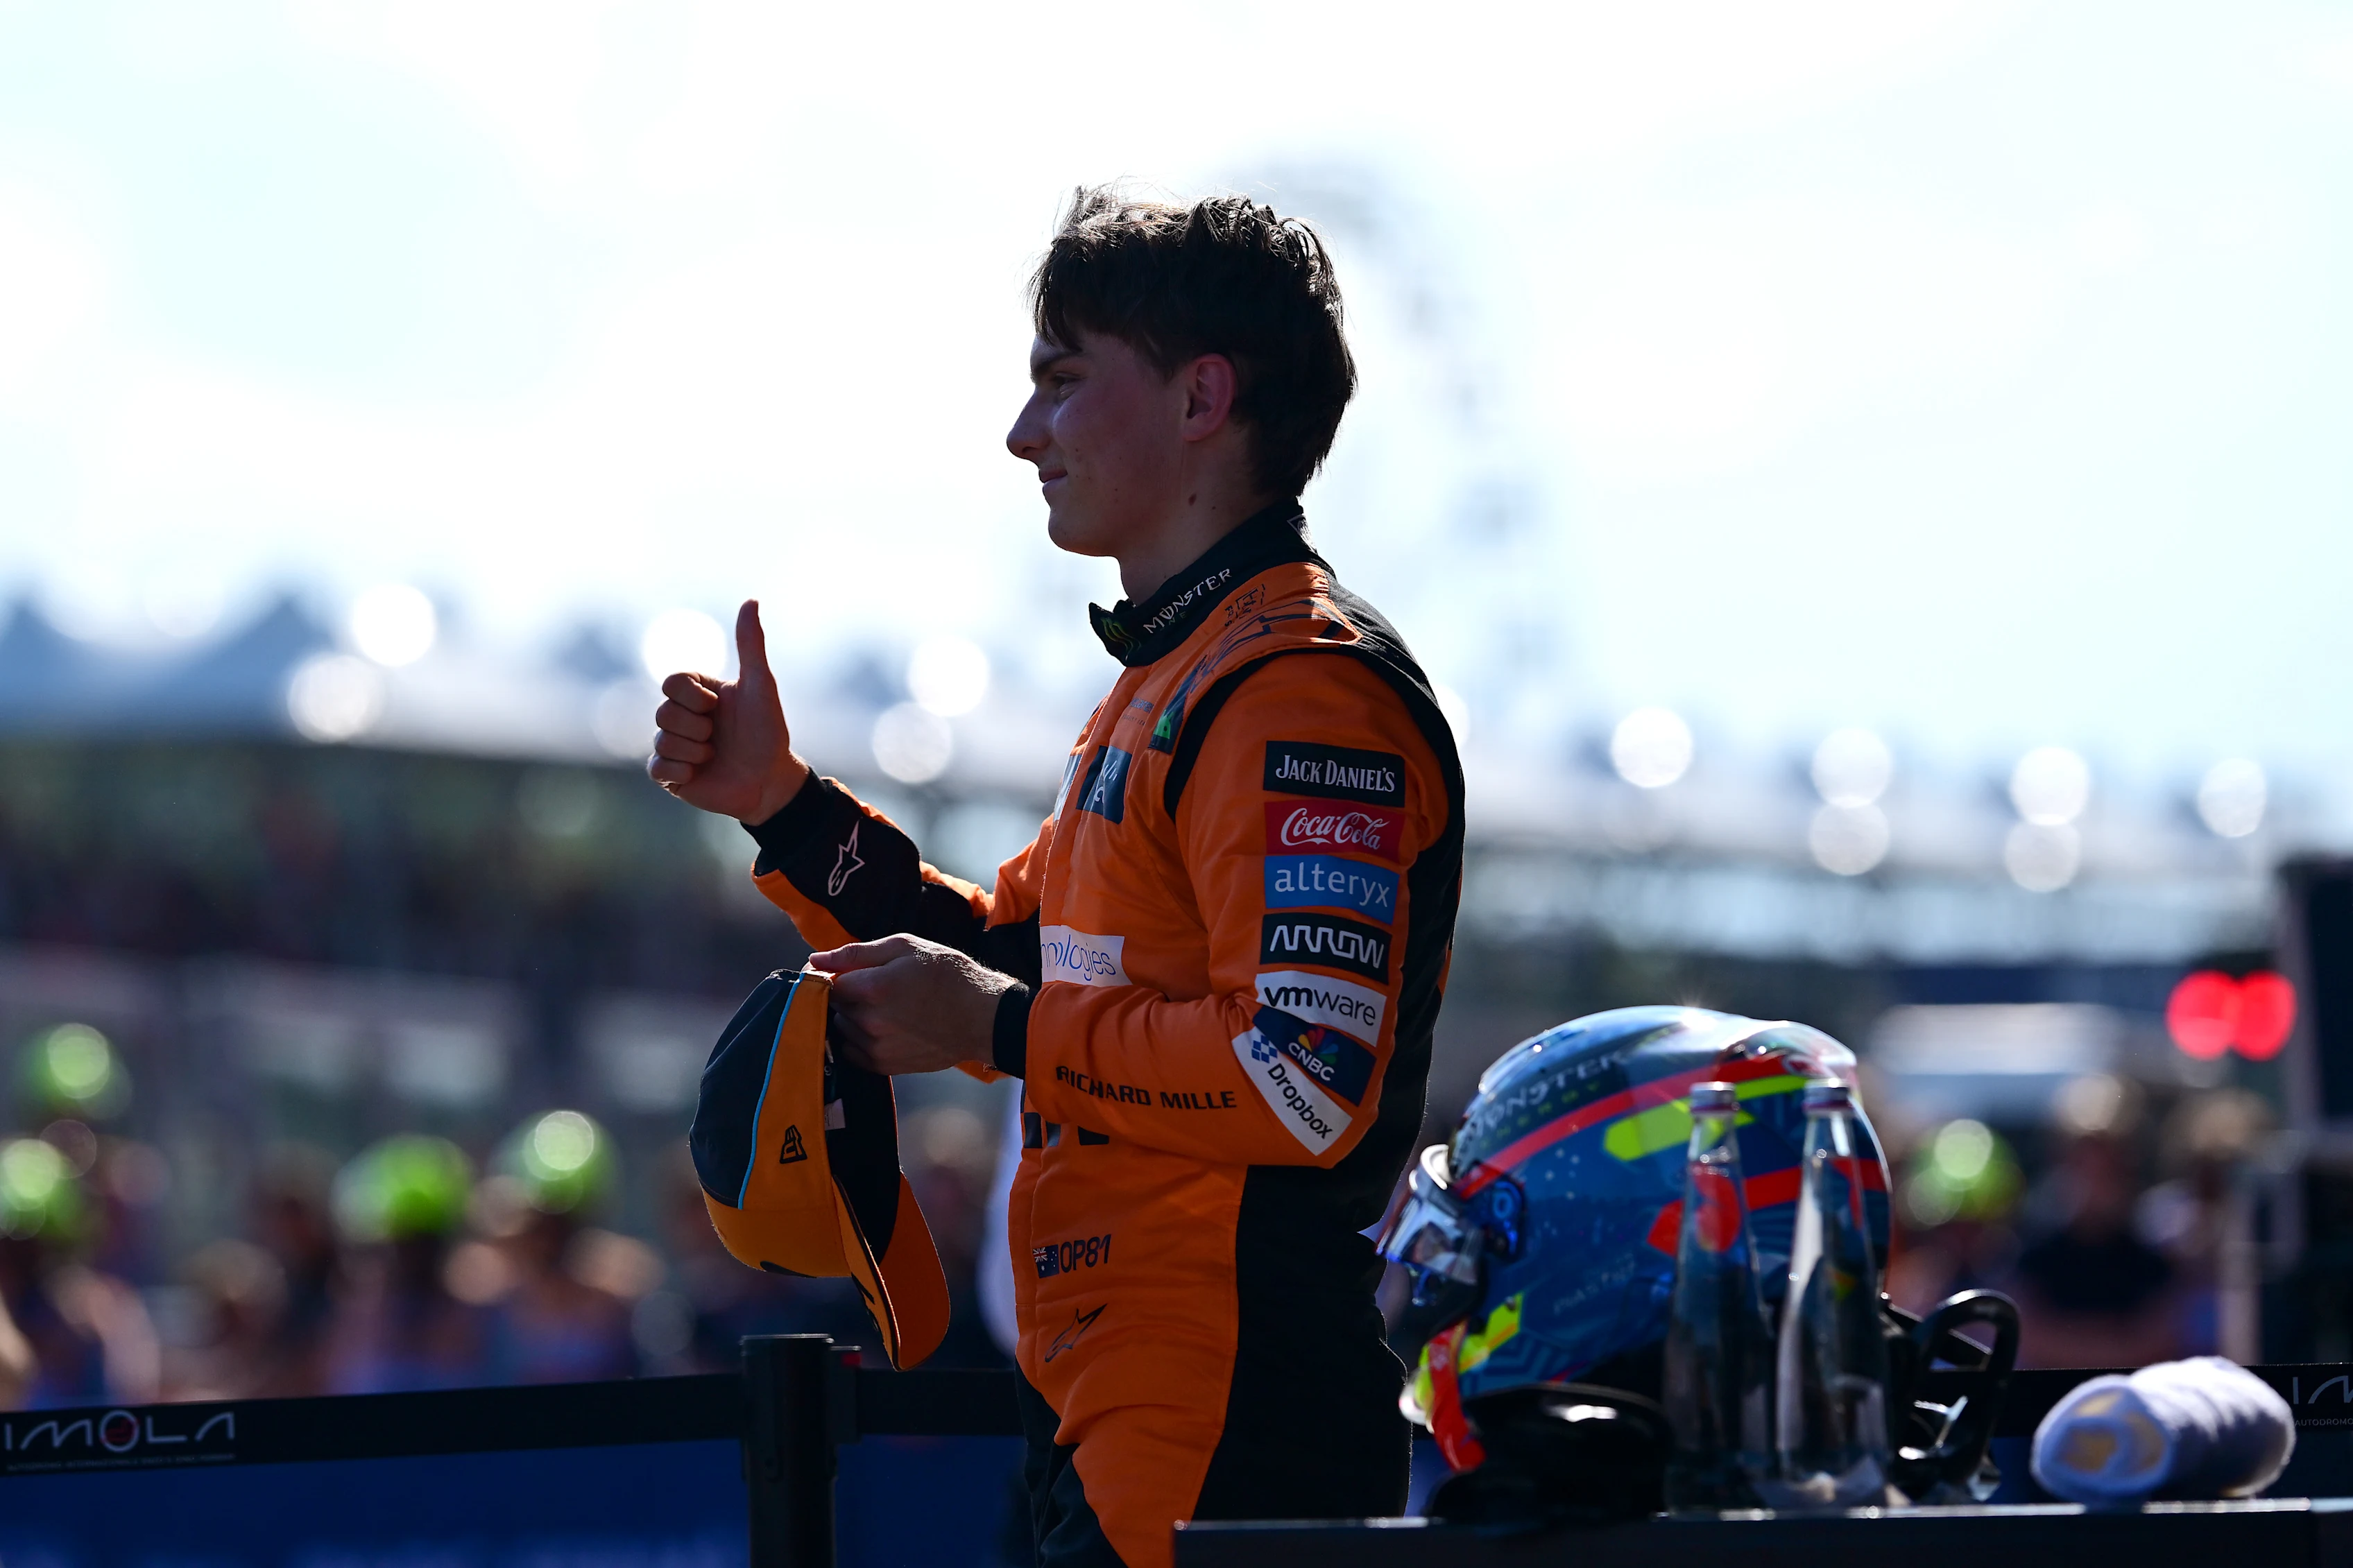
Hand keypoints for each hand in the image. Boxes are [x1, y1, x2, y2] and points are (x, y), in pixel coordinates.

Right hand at [648, 599, 811, 822]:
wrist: (772, 780)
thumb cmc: (768, 732)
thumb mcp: (761, 686)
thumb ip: (751, 644)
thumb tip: (751, 600)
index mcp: (697, 693)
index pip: (672, 682)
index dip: (694, 696)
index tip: (717, 706)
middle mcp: (682, 717)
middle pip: (663, 712)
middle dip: (698, 726)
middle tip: (719, 736)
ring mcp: (674, 746)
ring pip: (662, 740)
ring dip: (695, 750)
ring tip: (715, 755)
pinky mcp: (670, 775)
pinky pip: (657, 768)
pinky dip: (682, 770)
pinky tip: (700, 772)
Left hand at [810, 935, 1014, 1076]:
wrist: (982, 1016)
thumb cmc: (947, 974)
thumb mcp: (904, 947)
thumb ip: (855, 953)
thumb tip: (815, 959)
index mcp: (871, 988)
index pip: (825, 982)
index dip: (832, 975)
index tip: (845, 972)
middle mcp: (868, 1022)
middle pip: (833, 1007)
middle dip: (846, 995)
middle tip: (875, 987)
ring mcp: (875, 1047)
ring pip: (842, 1029)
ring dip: (853, 1018)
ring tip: (884, 1008)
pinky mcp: (884, 1066)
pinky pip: (853, 1052)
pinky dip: (861, 1039)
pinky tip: (886, 1027)